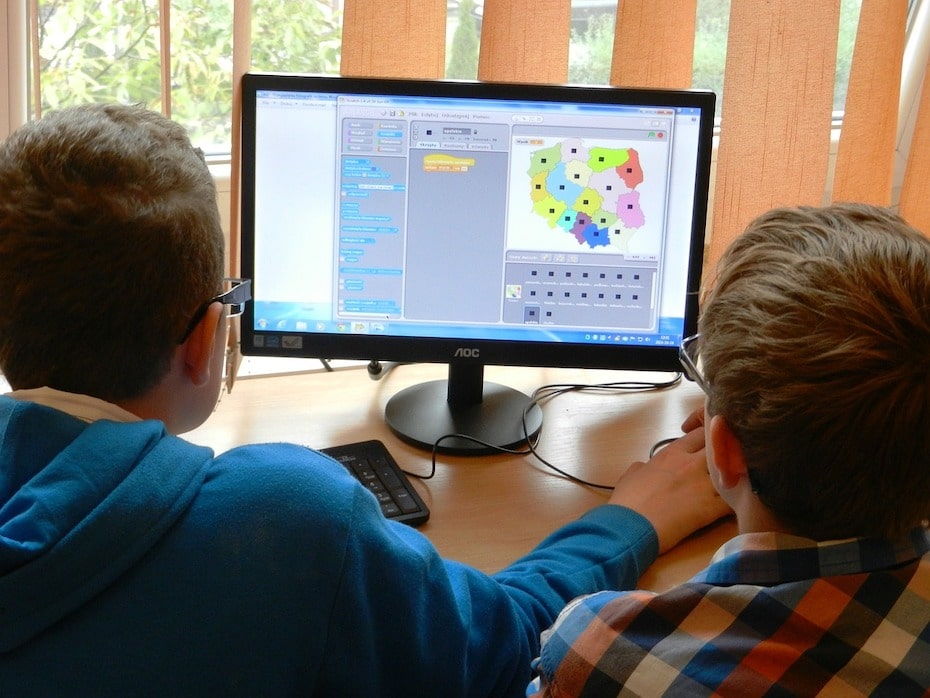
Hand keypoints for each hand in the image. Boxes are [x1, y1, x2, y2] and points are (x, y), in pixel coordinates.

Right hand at [607, 406, 731, 552]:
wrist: (630, 527)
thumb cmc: (626, 500)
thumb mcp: (631, 474)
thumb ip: (644, 466)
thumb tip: (646, 467)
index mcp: (672, 453)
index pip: (702, 433)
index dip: (710, 437)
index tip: (709, 446)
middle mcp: (692, 464)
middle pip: (723, 447)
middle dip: (729, 453)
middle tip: (729, 464)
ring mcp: (703, 485)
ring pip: (734, 470)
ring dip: (737, 476)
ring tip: (739, 483)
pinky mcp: (711, 508)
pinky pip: (735, 499)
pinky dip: (739, 500)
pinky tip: (739, 504)